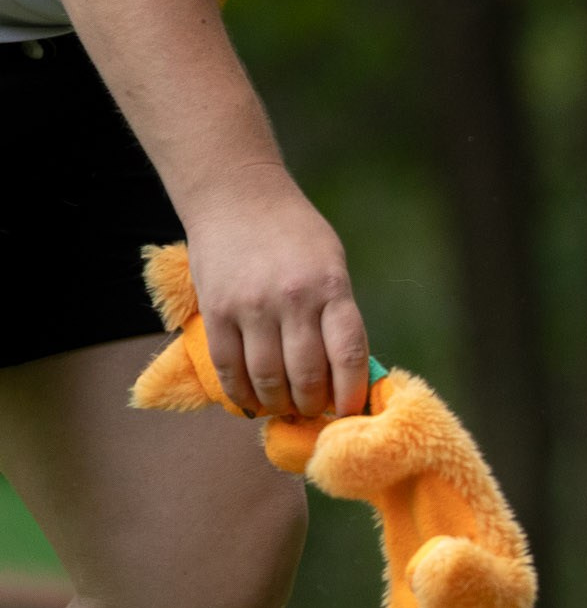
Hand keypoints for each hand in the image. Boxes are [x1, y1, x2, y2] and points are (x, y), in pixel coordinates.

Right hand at [180, 164, 368, 418]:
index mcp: (331, 288)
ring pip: (267, 378)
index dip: (350, 393)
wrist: (235, 196)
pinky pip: (227, 367)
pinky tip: (251, 403)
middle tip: (314, 411)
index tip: (349, 411)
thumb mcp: (332, 265)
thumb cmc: (294, 234)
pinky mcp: (216, 310)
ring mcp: (251, 306)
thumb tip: (346, 373)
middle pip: (306, 376)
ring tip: (285, 409)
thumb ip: (338, 314)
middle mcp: (292, 300)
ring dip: (278, 405)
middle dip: (313, 405)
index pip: (349, 355)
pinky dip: (240, 394)